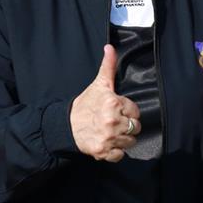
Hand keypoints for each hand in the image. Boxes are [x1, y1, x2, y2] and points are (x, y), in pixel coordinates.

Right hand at [70, 45, 139, 162]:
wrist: (66, 125)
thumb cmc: (85, 104)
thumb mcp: (98, 84)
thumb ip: (108, 66)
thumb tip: (110, 47)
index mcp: (114, 103)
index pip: (135, 111)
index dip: (127, 111)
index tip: (117, 111)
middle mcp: (113, 121)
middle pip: (136, 127)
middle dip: (127, 126)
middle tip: (114, 122)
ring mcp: (109, 138)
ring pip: (131, 142)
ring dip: (123, 139)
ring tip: (111, 132)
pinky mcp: (104, 152)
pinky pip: (120, 155)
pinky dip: (115, 152)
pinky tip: (108, 143)